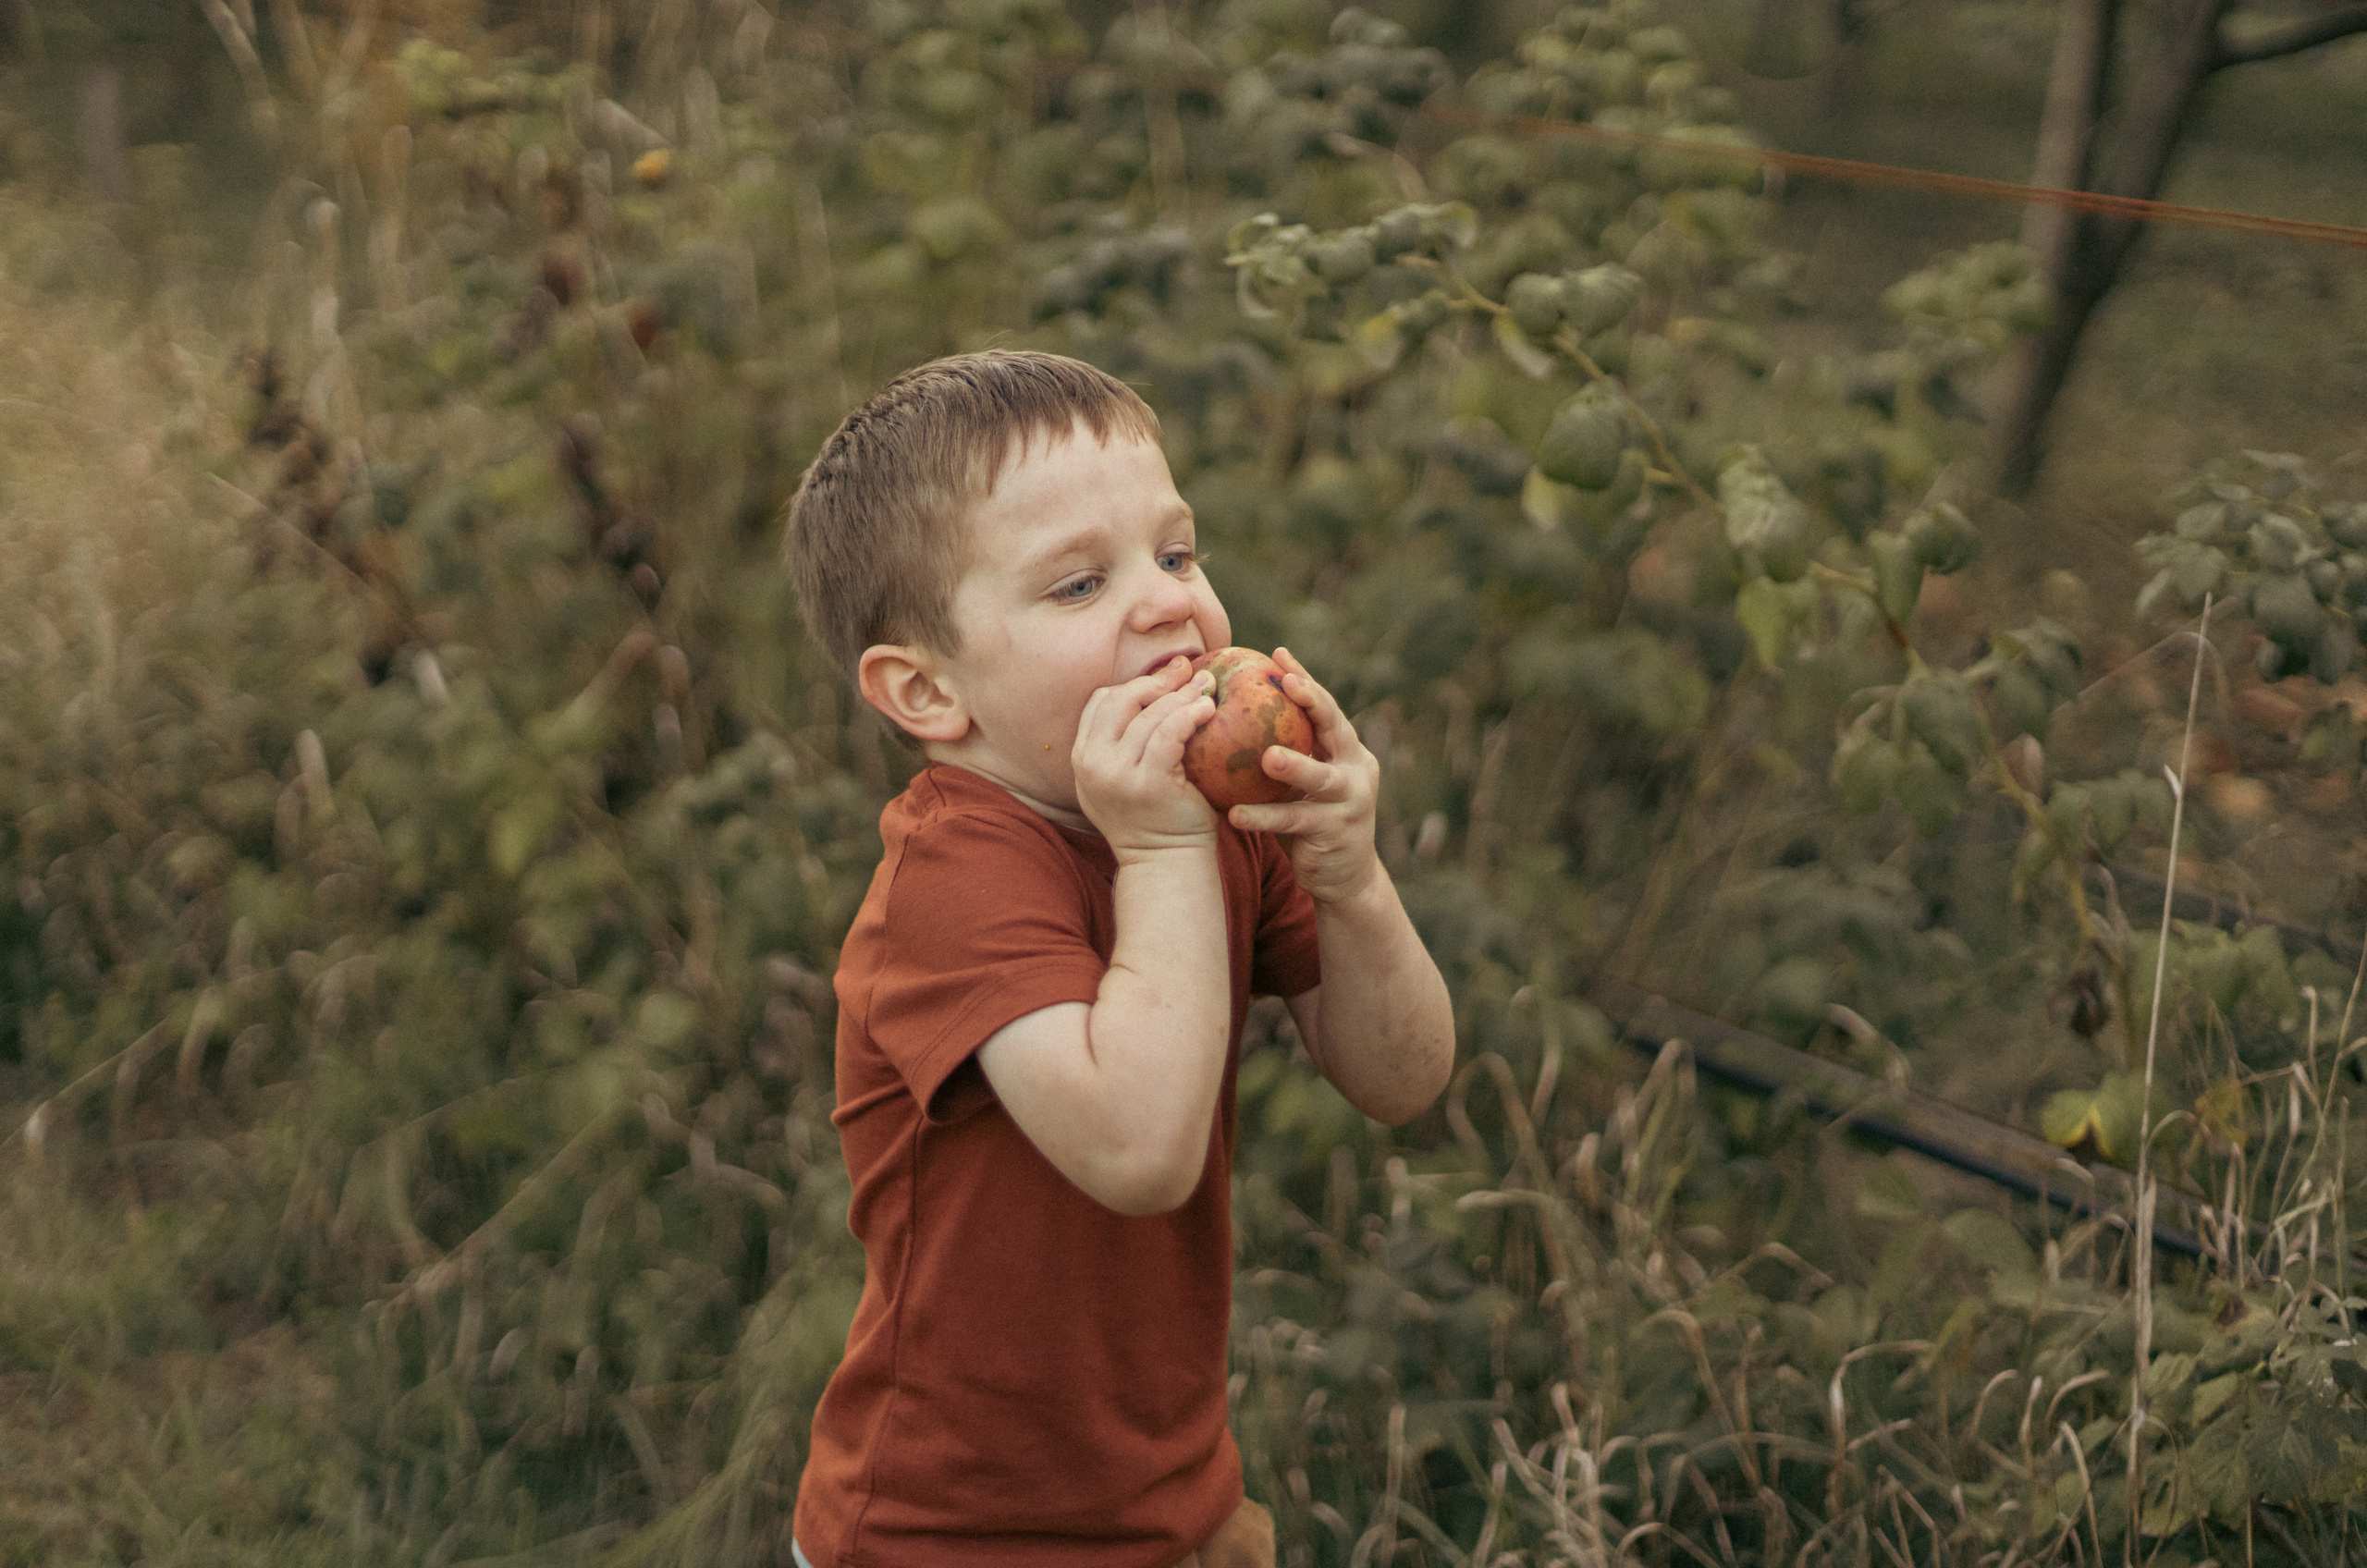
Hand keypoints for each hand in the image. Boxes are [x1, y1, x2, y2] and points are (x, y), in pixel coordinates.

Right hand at [1072, 656, 1218, 855]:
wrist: (1165, 864)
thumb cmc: (1157, 817)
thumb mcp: (1127, 777)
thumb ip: (1127, 742)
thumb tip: (1162, 687)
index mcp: (1082, 757)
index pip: (1100, 701)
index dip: (1134, 684)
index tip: (1167, 677)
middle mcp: (1091, 763)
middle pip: (1120, 700)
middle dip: (1157, 681)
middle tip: (1188, 671)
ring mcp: (1115, 774)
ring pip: (1147, 715)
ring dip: (1181, 695)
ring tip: (1207, 686)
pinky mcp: (1146, 783)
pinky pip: (1167, 734)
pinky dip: (1189, 715)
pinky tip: (1207, 709)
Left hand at [1224, 648, 1380, 904]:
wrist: (1345, 879)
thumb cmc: (1310, 821)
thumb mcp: (1302, 783)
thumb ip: (1282, 752)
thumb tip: (1229, 716)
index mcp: (1347, 751)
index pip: (1325, 708)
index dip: (1304, 680)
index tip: (1278, 653)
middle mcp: (1356, 770)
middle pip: (1336, 728)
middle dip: (1314, 702)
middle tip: (1286, 684)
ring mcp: (1352, 803)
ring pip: (1321, 779)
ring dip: (1295, 766)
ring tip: (1266, 757)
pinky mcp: (1337, 834)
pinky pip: (1295, 822)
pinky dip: (1265, 817)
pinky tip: (1234, 814)